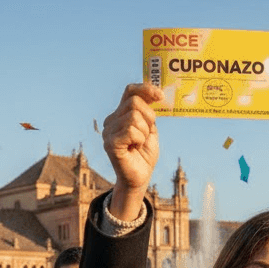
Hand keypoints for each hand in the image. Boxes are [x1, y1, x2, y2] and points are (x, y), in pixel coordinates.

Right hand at [103, 83, 162, 219]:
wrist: (140, 178)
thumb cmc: (144, 155)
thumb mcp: (151, 130)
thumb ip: (149, 113)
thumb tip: (156, 93)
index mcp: (120, 114)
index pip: (130, 91)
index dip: (145, 89)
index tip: (160, 96)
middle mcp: (111, 120)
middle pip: (134, 102)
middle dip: (148, 117)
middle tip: (147, 133)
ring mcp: (108, 132)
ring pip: (133, 117)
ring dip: (144, 132)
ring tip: (139, 144)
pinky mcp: (110, 144)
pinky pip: (131, 131)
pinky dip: (139, 139)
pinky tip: (135, 148)